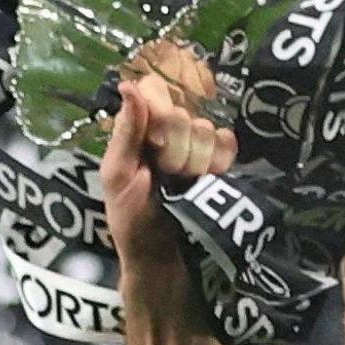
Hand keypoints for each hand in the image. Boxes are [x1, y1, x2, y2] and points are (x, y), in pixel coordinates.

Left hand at [97, 71, 238, 282]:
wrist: (167, 260)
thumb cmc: (133, 221)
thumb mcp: (117, 176)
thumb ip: (126, 131)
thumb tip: (127, 85)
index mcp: (139, 128)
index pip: (155, 89)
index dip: (160, 112)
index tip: (154, 144)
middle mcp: (169, 130)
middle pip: (183, 115)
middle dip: (173, 152)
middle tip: (164, 178)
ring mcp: (197, 145)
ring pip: (207, 131)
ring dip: (194, 165)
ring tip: (182, 187)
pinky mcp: (221, 162)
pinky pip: (227, 143)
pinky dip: (217, 165)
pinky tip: (206, 182)